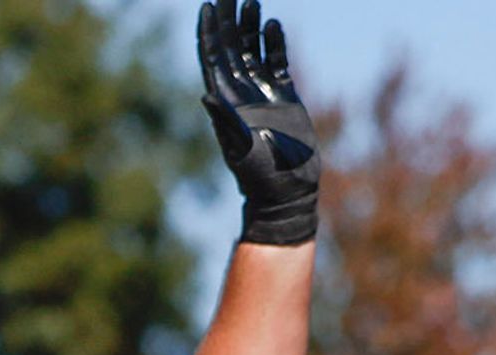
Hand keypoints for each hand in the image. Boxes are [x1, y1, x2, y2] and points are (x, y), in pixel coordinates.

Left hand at [198, 1, 320, 246]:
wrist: (288, 193)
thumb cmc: (261, 177)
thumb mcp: (241, 149)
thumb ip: (226, 121)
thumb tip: (207, 93)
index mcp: (226, 100)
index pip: (213, 57)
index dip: (209, 31)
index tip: (207, 5)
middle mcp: (241, 92)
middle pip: (231, 46)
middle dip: (228, 19)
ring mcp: (262, 93)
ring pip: (252, 50)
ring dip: (249, 26)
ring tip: (250, 1)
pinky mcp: (284, 97)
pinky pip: (276, 63)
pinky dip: (274, 44)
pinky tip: (273, 25)